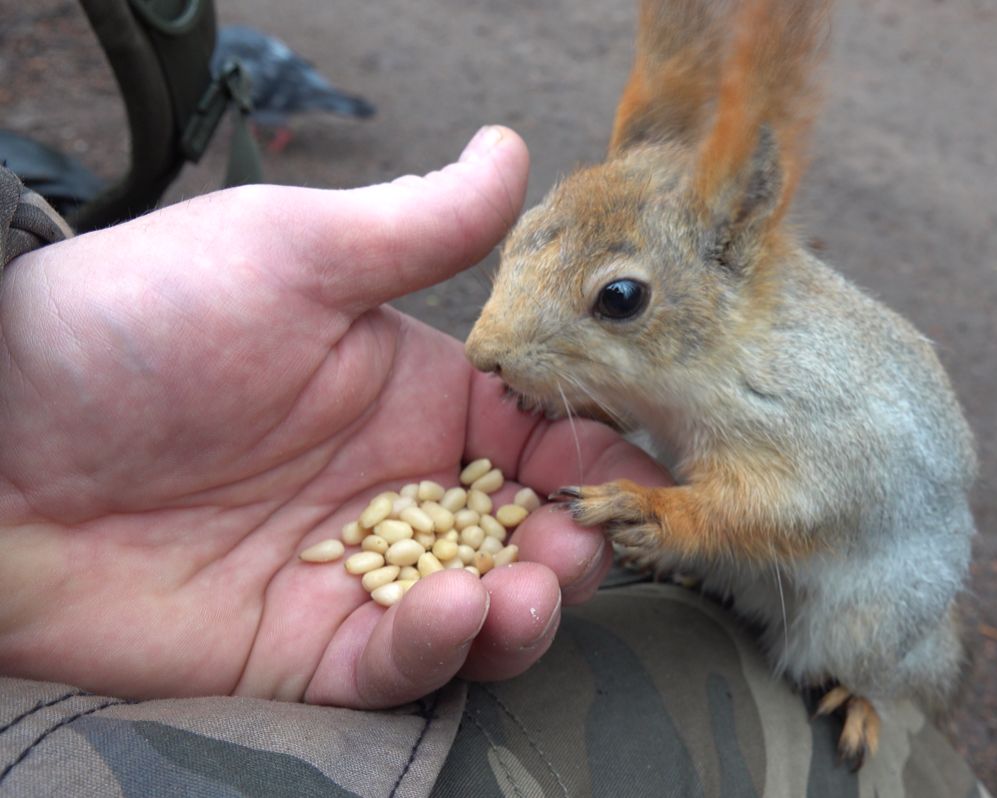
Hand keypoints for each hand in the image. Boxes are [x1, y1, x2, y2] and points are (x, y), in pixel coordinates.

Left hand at [0, 127, 668, 706]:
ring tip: (527, 588)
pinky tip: (450, 612)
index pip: (534, 430)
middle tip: (578, 542)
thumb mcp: (285, 254)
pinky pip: (400, 665)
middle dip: (573, 542)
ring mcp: (352, 572)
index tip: (618, 467)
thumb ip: (418, 225)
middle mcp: (393, 485)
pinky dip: (440, 648)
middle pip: (526, 529)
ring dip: (528, 606)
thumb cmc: (126, 330)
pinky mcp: (305, 652)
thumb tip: (512, 149)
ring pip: (484, 607)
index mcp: (407, 392)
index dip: (587, 451)